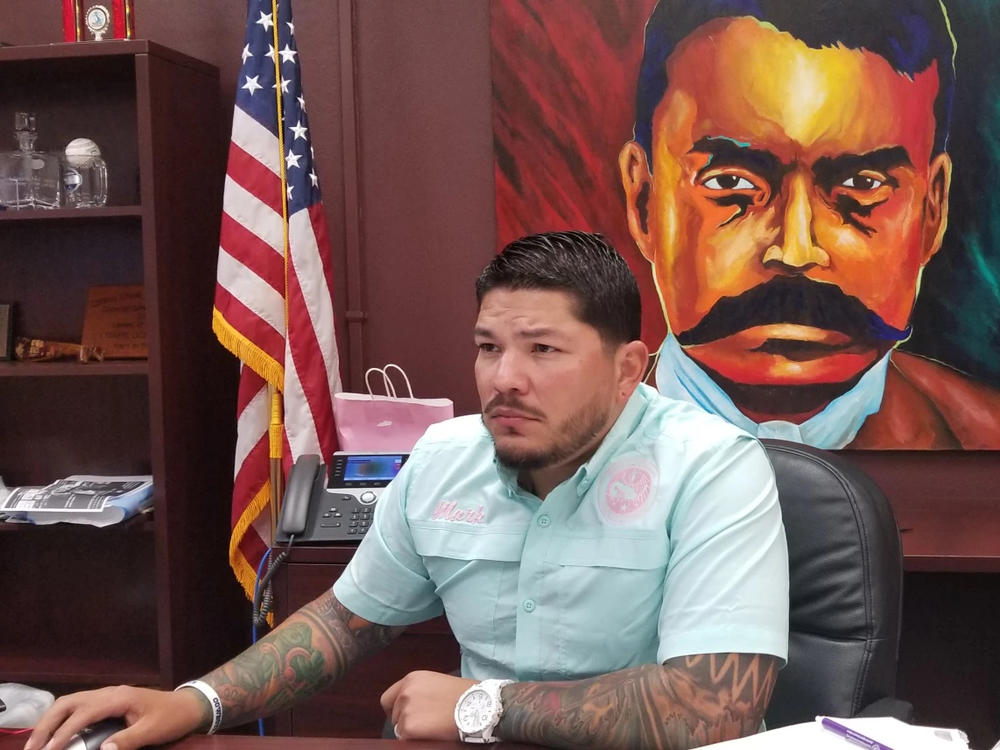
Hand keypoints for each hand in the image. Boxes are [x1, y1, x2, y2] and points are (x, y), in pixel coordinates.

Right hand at [24, 686, 205, 749]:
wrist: (187, 705)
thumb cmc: (171, 718)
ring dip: (51, 720)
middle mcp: (108, 692)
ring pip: (70, 702)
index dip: (63, 732)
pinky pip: (78, 706)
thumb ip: (128, 741)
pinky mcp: (108, 701)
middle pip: (69, 702)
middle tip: (32, 747)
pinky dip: (62, 717)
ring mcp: (107, 695)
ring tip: (37, 743)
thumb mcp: (152, 731)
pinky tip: (55, 733)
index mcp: (118, 698)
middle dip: (47, 724)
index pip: (83, 713)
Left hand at [380, 670, 475, 740]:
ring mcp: (405, 709)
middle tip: (423, 725)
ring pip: (399, 728)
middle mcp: (405, 691)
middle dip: (404, 721)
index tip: (404, 717)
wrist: (477, 705)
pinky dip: (415, 740)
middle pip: (393, 715)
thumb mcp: (438, 683)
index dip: (396, 709)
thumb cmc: (466, 695)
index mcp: (412, 679)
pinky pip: (405, 739)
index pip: (388, 698)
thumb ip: (421, 691)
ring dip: (411, 731)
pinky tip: (431, 734)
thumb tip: (414, 706)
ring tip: (432, 728)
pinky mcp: (409, 727)